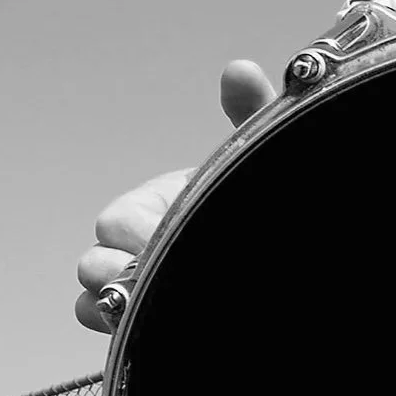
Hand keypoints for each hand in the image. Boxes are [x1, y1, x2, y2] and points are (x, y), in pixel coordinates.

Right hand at [74, 60, 275, 332]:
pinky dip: (113, 326)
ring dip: (111, 302)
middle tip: (153, 271)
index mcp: (160, 204)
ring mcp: (145, 282)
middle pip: (96, 263)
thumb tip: (240, 70)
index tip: (163, 234)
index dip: (134, 233)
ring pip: (95, 299)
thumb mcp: (261, 157)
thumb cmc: (264, 198)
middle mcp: (145, 244)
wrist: (300, 244)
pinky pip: (109, 326)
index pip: (115, 223)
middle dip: (119, 270)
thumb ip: (252, 113)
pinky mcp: (155, 318)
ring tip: (142, 303)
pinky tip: (139, 325)